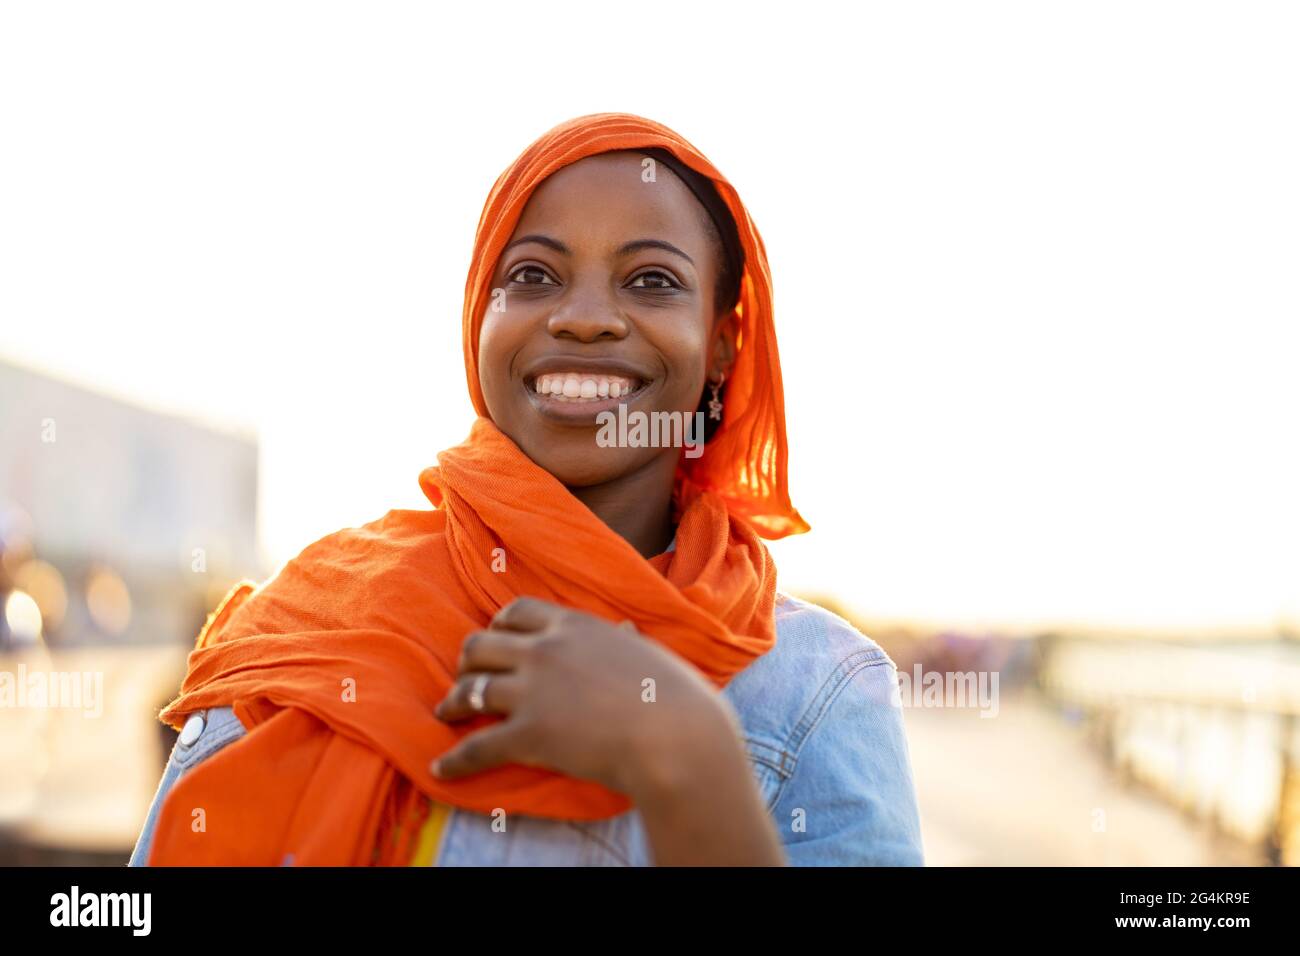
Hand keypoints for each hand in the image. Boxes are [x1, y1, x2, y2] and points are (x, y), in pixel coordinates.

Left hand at [431, 596, 737, 797]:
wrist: (674, 735)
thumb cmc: (673, 695)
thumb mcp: (646, 653)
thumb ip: (625, 640)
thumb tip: (628, 631)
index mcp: (572, 625)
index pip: (516, 612)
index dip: (497, 626)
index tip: (493, 639)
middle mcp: (543, 651)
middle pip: (481, 646)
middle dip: (468, 663)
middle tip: (466, 679)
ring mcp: (532, 692)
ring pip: (471, 690)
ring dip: (453, 703)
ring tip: (446, 713)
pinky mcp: (527, 735)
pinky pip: (476, 747)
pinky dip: (454, 761)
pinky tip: (440, 770)